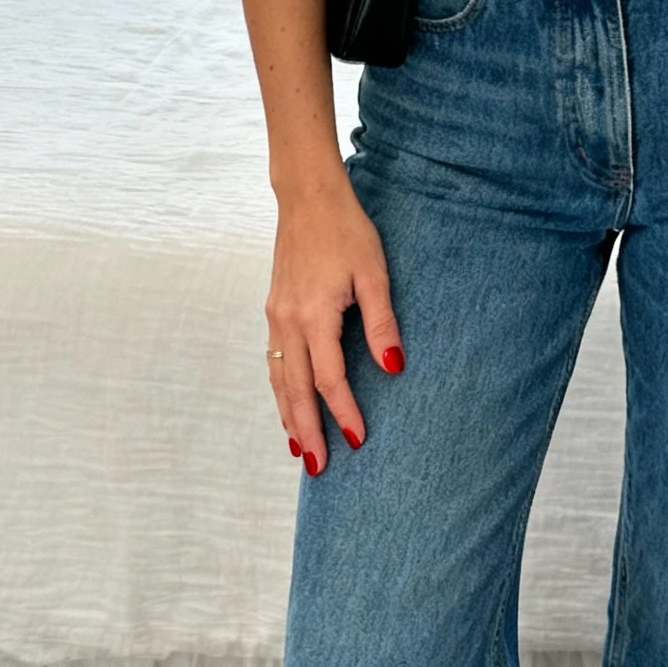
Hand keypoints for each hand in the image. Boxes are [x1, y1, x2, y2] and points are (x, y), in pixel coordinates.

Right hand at [264, 171, 403, 473]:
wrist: (307, 198)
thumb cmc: (347, 232)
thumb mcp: (374, 274)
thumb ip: (382, 323)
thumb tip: (394, 367)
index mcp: (314, 316)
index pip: (329, 378)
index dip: (343, 412)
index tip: (358, 440)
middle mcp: (287, 322)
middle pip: (295, 390)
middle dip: (307, 431)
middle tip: (319, 469)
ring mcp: (275, 317)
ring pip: (279, 378)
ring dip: (288, 416)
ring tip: (300, 448)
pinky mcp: (273, 310)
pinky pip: (273, 361)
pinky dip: (280, 390)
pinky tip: (288, 404)